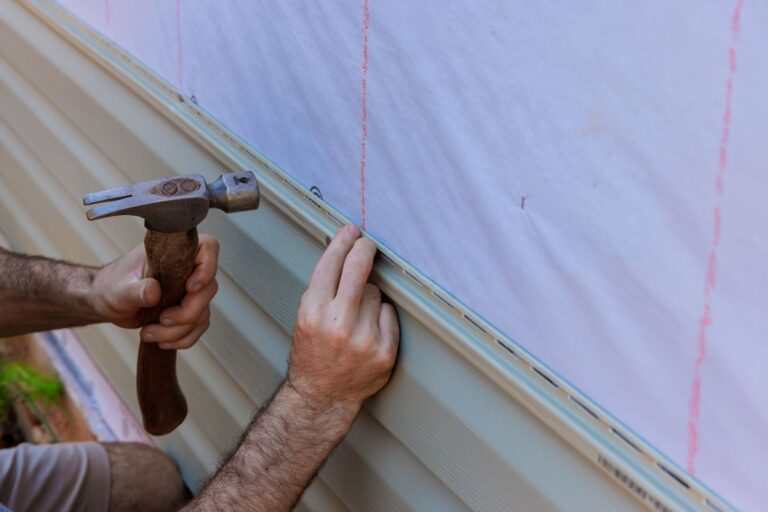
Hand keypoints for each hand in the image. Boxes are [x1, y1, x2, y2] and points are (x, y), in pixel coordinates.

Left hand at [90, 235, 219, 348]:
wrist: (105, 301)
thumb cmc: (110, 286)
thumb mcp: (119, 288)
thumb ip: (136, 290)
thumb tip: (154, 291)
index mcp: (174, 253)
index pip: (207, 248)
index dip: (207, 268)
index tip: (190, 288)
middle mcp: (187, 269)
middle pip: (208, 289)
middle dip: (187, 312)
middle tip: (162, 319)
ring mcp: (189, 290)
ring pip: (202, 312)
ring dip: (178, 330)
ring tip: (149, 333)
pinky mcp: (188, 309)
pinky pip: (198, 326)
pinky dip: (183, 338)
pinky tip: (162, 341)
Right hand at [287, 224, 399, 409]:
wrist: (322, 395)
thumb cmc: (313, 352)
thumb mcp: (305, 316)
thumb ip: (323, 286)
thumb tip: (342, 248)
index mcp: (313, 312)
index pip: (331, 263)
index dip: (343, 242)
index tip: (351, 231)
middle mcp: (339, 324)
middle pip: (358, 267)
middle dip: (364, 249)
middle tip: (367, 244)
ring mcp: (364, 338)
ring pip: (376, 292)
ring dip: (369, 297)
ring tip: (356, 317)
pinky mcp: (384, 351)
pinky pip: (389, 313)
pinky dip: (382, 317)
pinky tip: (369, 330)